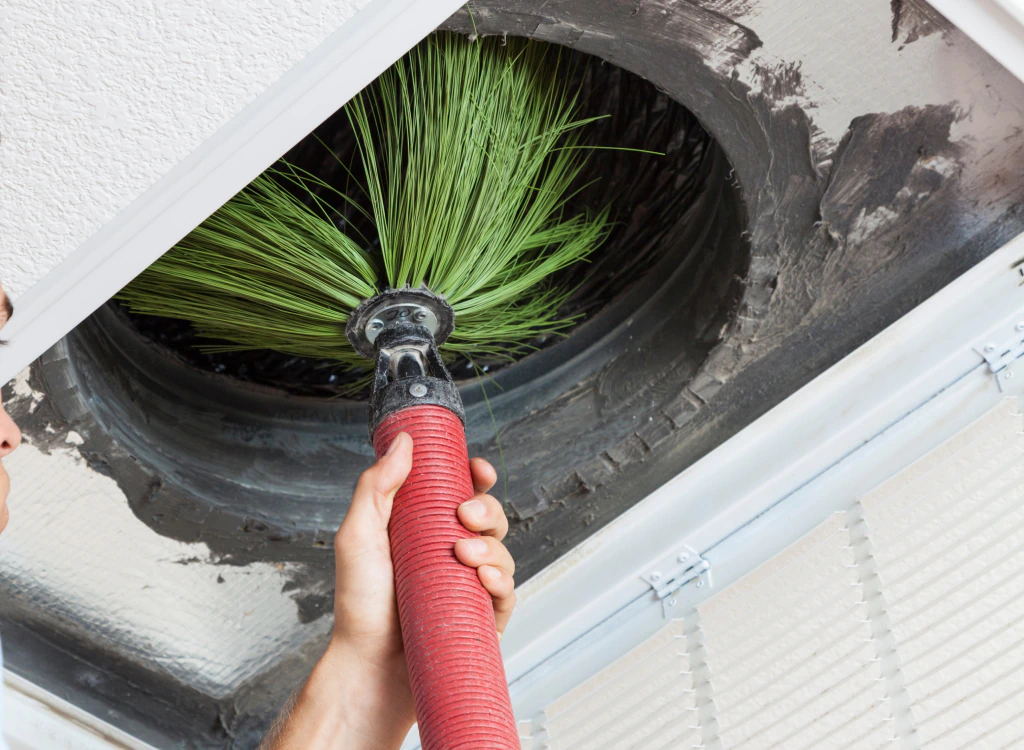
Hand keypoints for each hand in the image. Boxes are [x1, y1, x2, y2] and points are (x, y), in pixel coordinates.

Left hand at [262, 432, 515, 749]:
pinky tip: (485, 580)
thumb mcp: (359, 536)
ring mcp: (467, 586)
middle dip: (487, 508)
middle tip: (465, 515)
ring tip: (465, 554)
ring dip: (493, 544)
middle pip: (489, 516)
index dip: (476, 476)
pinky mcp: (481, 619)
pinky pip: (507, 594)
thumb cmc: (359, 607)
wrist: (368, 669)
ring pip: (502, 551)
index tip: (478, 469)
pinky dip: (502, 581)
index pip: (460, 492)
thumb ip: (377, 486)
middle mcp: (449, 554)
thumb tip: (403, 441)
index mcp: (423, 529)